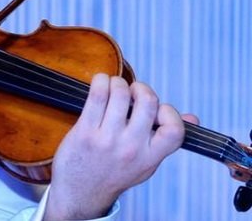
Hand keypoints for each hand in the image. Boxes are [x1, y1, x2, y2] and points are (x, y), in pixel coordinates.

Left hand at [44, 73, 197, 219]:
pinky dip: (101, 81)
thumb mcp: (146, 163)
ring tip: (115, 87)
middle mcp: (131, 148)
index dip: (169, 111)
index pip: (174, 129)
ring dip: (119, 82)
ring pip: (121, 94)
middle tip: (132, 91)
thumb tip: (192, 118)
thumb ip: (166, 140)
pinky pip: (97, 96)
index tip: (157, 110)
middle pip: (147, 102)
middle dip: (141, 88)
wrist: (81, 192)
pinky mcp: (85, 131)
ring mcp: (107, 139)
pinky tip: (101, 82)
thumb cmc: (115, 172)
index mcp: (150, 157)